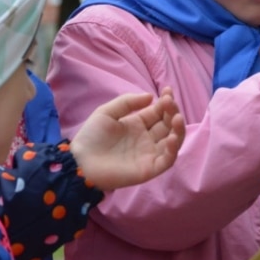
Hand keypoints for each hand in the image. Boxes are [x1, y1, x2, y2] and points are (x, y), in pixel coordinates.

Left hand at [68, 87, 184, 190]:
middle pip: (168, 125)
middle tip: (169, 102)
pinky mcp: (150, 169)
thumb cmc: (91, 137)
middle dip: (172, 112)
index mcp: (138, 125)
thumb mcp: (107, 112)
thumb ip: (128, 102)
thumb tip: (151, 96)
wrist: (80, 161)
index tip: (167, 90)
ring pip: (173, 141)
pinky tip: (172, 137)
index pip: (159, 112)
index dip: (165, 102)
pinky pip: (167, 160)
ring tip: (177, 117)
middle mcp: (147, 139)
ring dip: (179, 129)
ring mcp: (149, 154)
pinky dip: (173, 150)